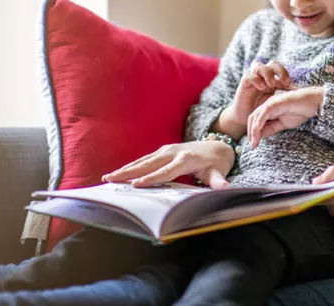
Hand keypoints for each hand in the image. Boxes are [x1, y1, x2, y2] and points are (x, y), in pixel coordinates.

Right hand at [101, 141, 234, 188]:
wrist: (217, 146)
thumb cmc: (217, 163)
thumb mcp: (219, 172)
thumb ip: (219, 181)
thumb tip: (225, 188)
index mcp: (185, 159)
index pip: (166, 171)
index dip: (152, 178)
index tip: (137, 184)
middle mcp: (173, 152)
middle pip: (149, 164)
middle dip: (129, 172)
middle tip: (111, 179)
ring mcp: (166, 150)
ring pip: (143, 160)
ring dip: (126, 168)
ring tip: (108, 177)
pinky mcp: (163, 151)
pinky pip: (145, 159)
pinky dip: (131, 166)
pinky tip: (119, 173)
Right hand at [223, 60, 292, 137]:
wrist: (245, 120)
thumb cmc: (262, 112)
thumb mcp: (275, 103)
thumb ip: (284, 97)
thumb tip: (298, 92)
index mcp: (271, 80)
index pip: (280, 70)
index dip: (286, 76)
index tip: (292, 87)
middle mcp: (262, 77)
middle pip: (272, 64)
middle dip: (280, 70)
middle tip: (285, 82)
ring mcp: (252, 79)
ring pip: (259, 66)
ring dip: (267, 74)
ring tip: (273, 85)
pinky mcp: (243, 84)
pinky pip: (248, 76)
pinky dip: (256, 79)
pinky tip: (262, 87)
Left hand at [246, 86, 323, 147]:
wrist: (312, 103)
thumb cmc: (300, 111)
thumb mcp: (283, 124)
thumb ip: (271, 128)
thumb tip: (260, 136)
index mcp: (269, 109)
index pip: (256, 120)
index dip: (253, 133)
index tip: (254, 144)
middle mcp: (267, 105)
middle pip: (252, 119)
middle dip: (250, 133)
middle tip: (253, 146)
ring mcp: (269, 103)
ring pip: (255, 118)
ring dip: (253, 132)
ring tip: (254, 143)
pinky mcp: (273, 103)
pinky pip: (262, 116)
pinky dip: (258, 126)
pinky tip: (257, 136)